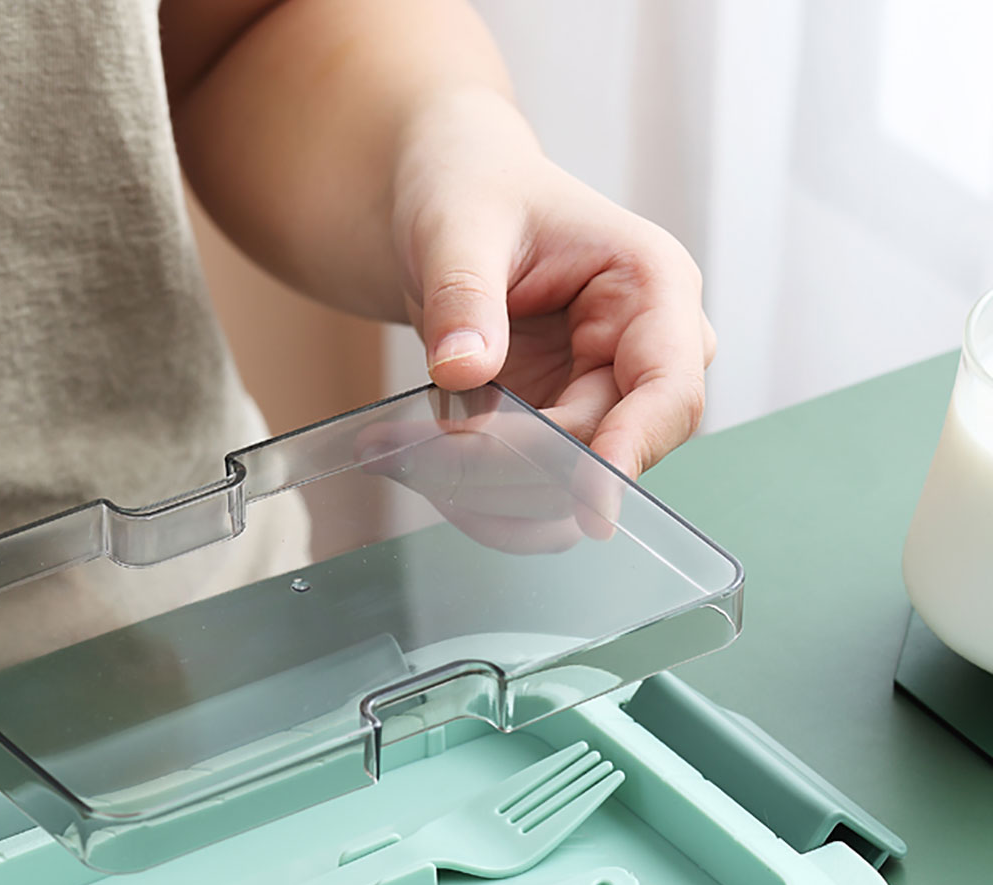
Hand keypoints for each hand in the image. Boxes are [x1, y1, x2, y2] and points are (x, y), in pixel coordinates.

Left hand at [391, 87, 714, 479]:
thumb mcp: (457, 223)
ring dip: (490, 491)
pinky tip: (419, 462)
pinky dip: (476, 491)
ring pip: (568, 487)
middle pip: (609, 452)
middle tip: (427, 459)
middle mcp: (642, 354)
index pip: (669, 390)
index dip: (632, 449)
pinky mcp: (560, 431)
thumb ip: (464, 293)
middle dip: (522, 470)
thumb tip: (464, 369)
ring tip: (406, 453)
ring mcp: (604, 400)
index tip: (590, 503)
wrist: (448, 204)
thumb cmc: (472, 188)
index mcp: (651, 286)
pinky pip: (533, 488)